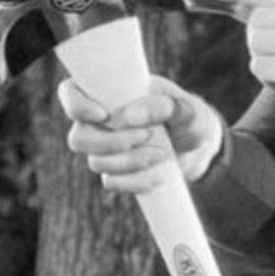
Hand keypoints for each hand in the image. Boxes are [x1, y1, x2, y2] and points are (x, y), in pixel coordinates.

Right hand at [58, 75, 222, 192]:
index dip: (76, 105)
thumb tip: (132, 115)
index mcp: (113, 93)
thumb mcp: (187, 108)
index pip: (72, 92)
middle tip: (147, 136)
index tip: (103, 115)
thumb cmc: (192, 118)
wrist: (202, 149)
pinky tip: (159, 175)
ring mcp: (107, 148)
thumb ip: (164, 106)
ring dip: (129, 162)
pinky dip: (136, 181)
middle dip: (111, 143)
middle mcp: (102, 121)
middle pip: (78, 138)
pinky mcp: (118, 172)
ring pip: (96, 162)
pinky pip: (111, 183)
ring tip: (162, 154)